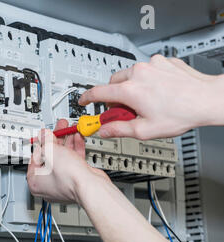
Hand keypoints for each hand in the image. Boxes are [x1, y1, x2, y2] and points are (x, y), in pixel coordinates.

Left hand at [27, 119, 108, 204]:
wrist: (90, 185)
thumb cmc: (68, 176)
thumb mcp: (51, 150)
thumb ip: (45, 140)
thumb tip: (43, 135)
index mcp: (35, 182)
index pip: (34, 158)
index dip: (40, 143)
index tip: (44, 135)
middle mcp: (48, 184)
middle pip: (49, 156)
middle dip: (56, 140)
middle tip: (58, 129)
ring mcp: (63, 182)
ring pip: (63, 158)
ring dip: (67, 142)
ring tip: (69, 130)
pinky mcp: (75, 179)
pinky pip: (73, 161)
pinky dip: (75, 149)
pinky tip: (77, 138)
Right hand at [79, 55, 223, 139]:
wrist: (207, 99)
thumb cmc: (181, 113)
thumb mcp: (145, 130)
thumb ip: (118, 130)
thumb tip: (103, 130)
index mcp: (130, 90)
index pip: (97, 92)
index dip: (86, 98)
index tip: (83, 102)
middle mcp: (138, 73)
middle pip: (113, 83)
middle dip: (114, 97)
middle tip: (125, 110)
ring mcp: (151, 65)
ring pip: (129, 75)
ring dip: (131, 87)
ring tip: (145, 101)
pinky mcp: (162, 61)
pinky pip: (146, 70)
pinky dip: (146, 80)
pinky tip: (158, 92)